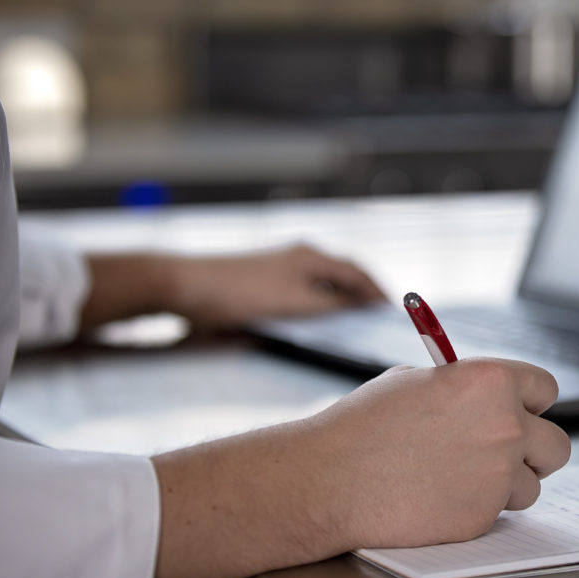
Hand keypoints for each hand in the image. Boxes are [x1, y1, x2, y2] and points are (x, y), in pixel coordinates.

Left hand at [82, 243, 385, 330]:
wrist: (186, 287)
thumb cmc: (240, 293)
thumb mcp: (295, 304)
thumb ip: (332, 304)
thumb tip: (360, 304)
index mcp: (312, 257)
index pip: (357, 272)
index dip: (377, 291)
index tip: (392, 309)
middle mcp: (299, 256)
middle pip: (342, 274)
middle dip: (362, 293)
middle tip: (377, 315)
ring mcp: (281, 267)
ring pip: (322, 282)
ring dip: (340, 298)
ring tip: (353, 320)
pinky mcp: (265, 280)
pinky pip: (304, 290)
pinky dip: (319, 303)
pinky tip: (316, 321)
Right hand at [148, 357, 569, 577]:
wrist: (332, 479)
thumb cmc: (363, 426)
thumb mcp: (416, 382)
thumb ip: (464, 388)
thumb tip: (487, 395)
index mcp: (490, 381)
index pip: (545, 389)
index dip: (530, 401)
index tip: (519, 410)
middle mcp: (505, 426)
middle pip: (557, 444)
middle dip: (534, 449)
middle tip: (506, 453)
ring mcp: (496, 474)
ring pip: (532, 485)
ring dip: (507, 484)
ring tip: (461, 477)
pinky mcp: (482, 516)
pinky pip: (499, 513)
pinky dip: (478, 508)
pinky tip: (441, 497)